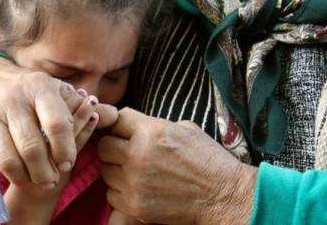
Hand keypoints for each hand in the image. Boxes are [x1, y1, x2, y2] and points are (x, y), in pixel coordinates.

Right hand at [2, 96, 109, 221]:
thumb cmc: (32, 93)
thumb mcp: (56, 92)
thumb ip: (81, 106)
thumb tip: (110, 116)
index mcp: (40, 86)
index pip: (57, 124)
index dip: (65, 150)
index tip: (67, 164)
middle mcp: (13, 97)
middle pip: (33, 147)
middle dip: (45, 171)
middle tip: (50, 179)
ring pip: (9, 160)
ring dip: (24, 176)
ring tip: (33, 178)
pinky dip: (0, 170)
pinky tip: (10, 164)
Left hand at [98, 109, 255, 224]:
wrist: (223, 196)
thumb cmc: (207, 159)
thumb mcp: (185, 129)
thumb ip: (153, 125)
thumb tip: (132, 126)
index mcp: (151, 131)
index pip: (117, 119)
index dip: (121, 125)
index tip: (124, 131)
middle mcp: (138, 155)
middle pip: (104, 147)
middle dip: (114, 148)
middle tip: (126, 153)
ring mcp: (134, 182)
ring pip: (106, 171)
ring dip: (117, 170)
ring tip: (136, 172)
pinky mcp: (134, 205)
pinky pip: (112, 194)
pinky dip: (122, 192)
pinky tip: (139, 188)